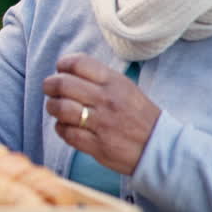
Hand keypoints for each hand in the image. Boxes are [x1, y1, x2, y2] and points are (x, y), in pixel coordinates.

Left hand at [42, 53, 160, 174]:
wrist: (162, 148)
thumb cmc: (140, 116)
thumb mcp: (126, 88)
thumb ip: (99, 78)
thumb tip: (67, 70)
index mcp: (115, 83)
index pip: (78, 63)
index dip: (63, 65)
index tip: (60, 71)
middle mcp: (107, 100)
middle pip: (63, 84)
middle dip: (50, 86)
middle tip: (50, 90)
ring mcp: (102, 123)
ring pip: (61, 108)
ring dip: (53, 107)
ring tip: (57, 109)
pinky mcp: (98, 145)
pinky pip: (66, 133)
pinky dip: (61, 129)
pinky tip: (66, 127)